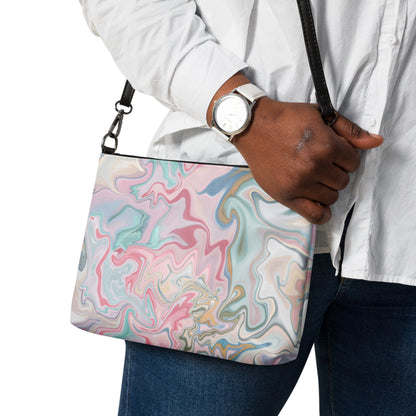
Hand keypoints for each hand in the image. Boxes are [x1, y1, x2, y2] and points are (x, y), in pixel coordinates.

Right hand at [233, 98, 383, 223]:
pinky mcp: (286, 195)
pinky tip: (321, 206)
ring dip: (327, 189)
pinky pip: (313, 215)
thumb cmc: (286, 118)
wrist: (253, 126)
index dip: (346, 157)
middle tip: (322, 164)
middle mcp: (314, 167)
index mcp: (326, 146)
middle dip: (337, 172)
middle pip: (343, 181)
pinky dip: (322, 214)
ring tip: (316, 179)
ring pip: (331, 198)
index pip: (353, 163)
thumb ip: (350, 130)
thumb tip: (377, 142)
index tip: (335, 154)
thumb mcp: (320, 116)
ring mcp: (299, 183)